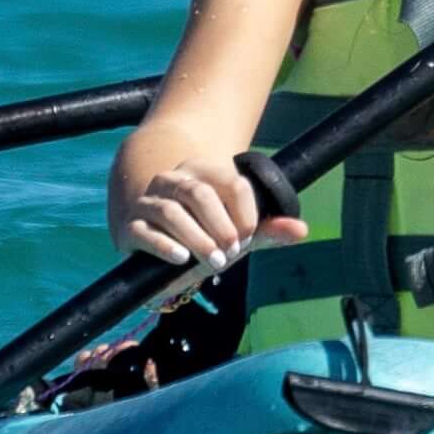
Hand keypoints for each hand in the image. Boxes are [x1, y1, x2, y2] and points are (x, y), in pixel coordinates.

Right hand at [116, 154, 304, 273]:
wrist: (154, 236)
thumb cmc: (204, 231)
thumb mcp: (236, 230)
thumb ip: (267, 230)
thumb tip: (302, 230)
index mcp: (202, 172)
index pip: (230, 182)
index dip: (245, 212)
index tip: (249, 238)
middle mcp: (173, 181)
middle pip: (198, 194)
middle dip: (220, 225)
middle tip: (233, 252)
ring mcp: (149, 202)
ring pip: (171, 211)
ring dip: (197, 238)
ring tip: (215, 261)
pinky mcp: (131, 226)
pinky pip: (146, 231)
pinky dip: (164, 244)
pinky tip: (181, 258)